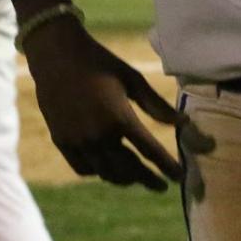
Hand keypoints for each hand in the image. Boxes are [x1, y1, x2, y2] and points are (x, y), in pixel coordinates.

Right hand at [22, 17, 183, 190]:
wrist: (56, 54)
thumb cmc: (99, 62)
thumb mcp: (132, 78)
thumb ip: (156, 105)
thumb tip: (184, 123)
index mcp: (120, 117)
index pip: (151, 151)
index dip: (167, 167)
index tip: (179, 177)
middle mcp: (99, 134)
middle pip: (130, 169)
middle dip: (148, 180)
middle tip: (160, 186)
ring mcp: (78, 140)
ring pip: (106, 173)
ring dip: (125, 178)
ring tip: (135, 176)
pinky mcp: (62, 141)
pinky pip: (84, 168)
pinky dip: (99, 171)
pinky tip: (107, 166)